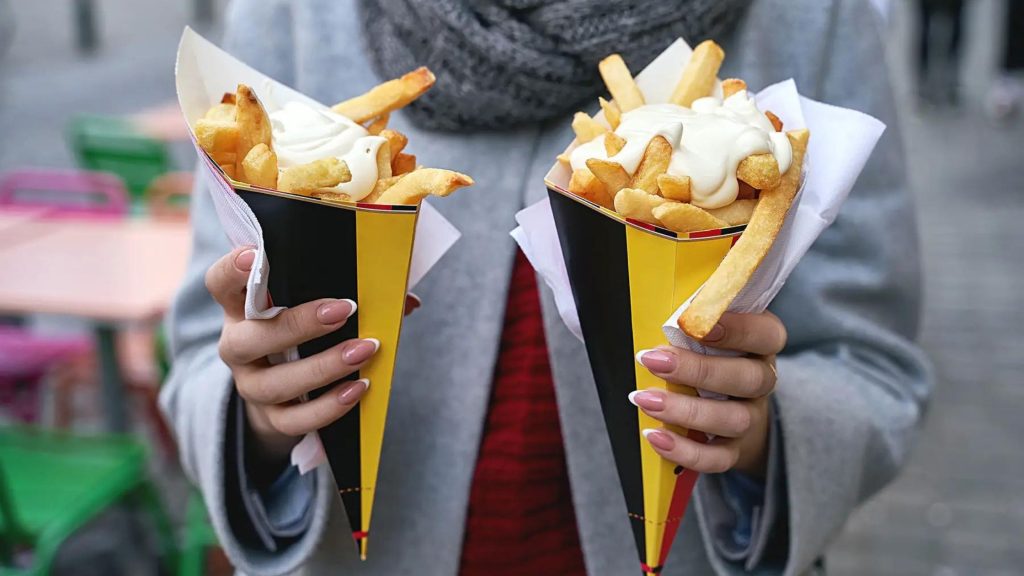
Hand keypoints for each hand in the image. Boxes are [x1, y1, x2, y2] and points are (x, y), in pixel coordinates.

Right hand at [205, 247, 380, 459]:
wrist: (285, 397)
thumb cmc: (305, 335)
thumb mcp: (316, 309)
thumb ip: (352, 295)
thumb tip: (406, 299)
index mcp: (242, 308)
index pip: (221, 283)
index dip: (231, 270)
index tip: (252, 256)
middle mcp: (238, 346)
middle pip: (249, 338)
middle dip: (297, 324)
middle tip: (343, 310)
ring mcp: (251, 385)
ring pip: (274, 383)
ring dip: (323, 367)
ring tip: (364, 351)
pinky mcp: (270, 419)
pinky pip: (294, 419)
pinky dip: (328, 406)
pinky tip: (357, 390)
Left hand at [631, 311, 785, 477]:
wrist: (732, 407)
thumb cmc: (710, 354)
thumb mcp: (706, 328)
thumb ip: (691, 312)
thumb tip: (651, 288)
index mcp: (760, 344)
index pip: (767, 334)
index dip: (738, 329)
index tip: (697, 326)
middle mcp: (762, 380)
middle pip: (748, 378)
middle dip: (698, 370)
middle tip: (652, 360)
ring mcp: (752, 417)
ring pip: (733, 418)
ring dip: (685, 410)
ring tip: (643, 399)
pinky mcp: (736, 449)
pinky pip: (718, 458)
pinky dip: (686, 451)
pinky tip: (655, 436)